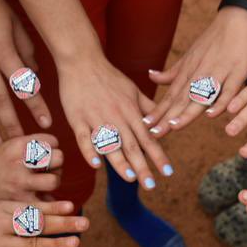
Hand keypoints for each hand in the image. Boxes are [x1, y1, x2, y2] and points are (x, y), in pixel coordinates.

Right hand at [0, 135, 63, 202]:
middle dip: (57, 164)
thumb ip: (31, 146)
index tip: (46, 154)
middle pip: (58, 158)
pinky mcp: (20, 201)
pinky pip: (47, 201)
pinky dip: (48, 201)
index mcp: (18, 144)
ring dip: (53, 182)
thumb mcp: (9, 146)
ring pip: (54, 181)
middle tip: (49, 168)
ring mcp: (20, 182)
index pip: (52, 141)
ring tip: (44, 183)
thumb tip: (57, 152)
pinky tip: (40, 197)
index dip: (52, 148)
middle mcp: (20, 161)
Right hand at [0, 199, 86, 246]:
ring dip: (56, 243)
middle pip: (38, 222)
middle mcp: (0, 221)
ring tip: (75, 243)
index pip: (32, 206)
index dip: (54, 208)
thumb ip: (2, 213)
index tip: (73, 207)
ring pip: (32, 241)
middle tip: (85, 223)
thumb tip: (24, 217)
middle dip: (64, 223)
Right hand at [58, 56, 172, 188]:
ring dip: (120, 162)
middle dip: (143, 167)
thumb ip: (147, 108)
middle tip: (151, 186)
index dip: (158, 156)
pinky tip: (96, 165)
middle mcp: (116, 117)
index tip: (168, 172)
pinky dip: (89, 151)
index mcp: (131, 112)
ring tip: (130, 178)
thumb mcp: (133, 90)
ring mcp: (96, 118)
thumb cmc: (109, 77)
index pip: (148, 138)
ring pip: (110, 144)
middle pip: (132, 146)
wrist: (82, 61)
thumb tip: (162, 123)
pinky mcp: (78, 119)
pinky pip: (84, 138)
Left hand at [144, 8, 246, 135]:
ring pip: (201, 95)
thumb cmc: (215, 40)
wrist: (240, 17)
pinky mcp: (238, 71)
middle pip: (182, 99)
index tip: (144, 126)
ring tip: (174, 126)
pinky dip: (221, 102)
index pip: (171, 96)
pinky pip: (229, 90)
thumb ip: (173, 72)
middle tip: (153, 134)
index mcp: (188, 72)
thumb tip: (151, 77)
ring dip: (188, 111)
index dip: (158, 112)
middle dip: (167, 118)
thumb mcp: (191, 56)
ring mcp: (218, 72)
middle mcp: (200, 73)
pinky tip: (212, 114)